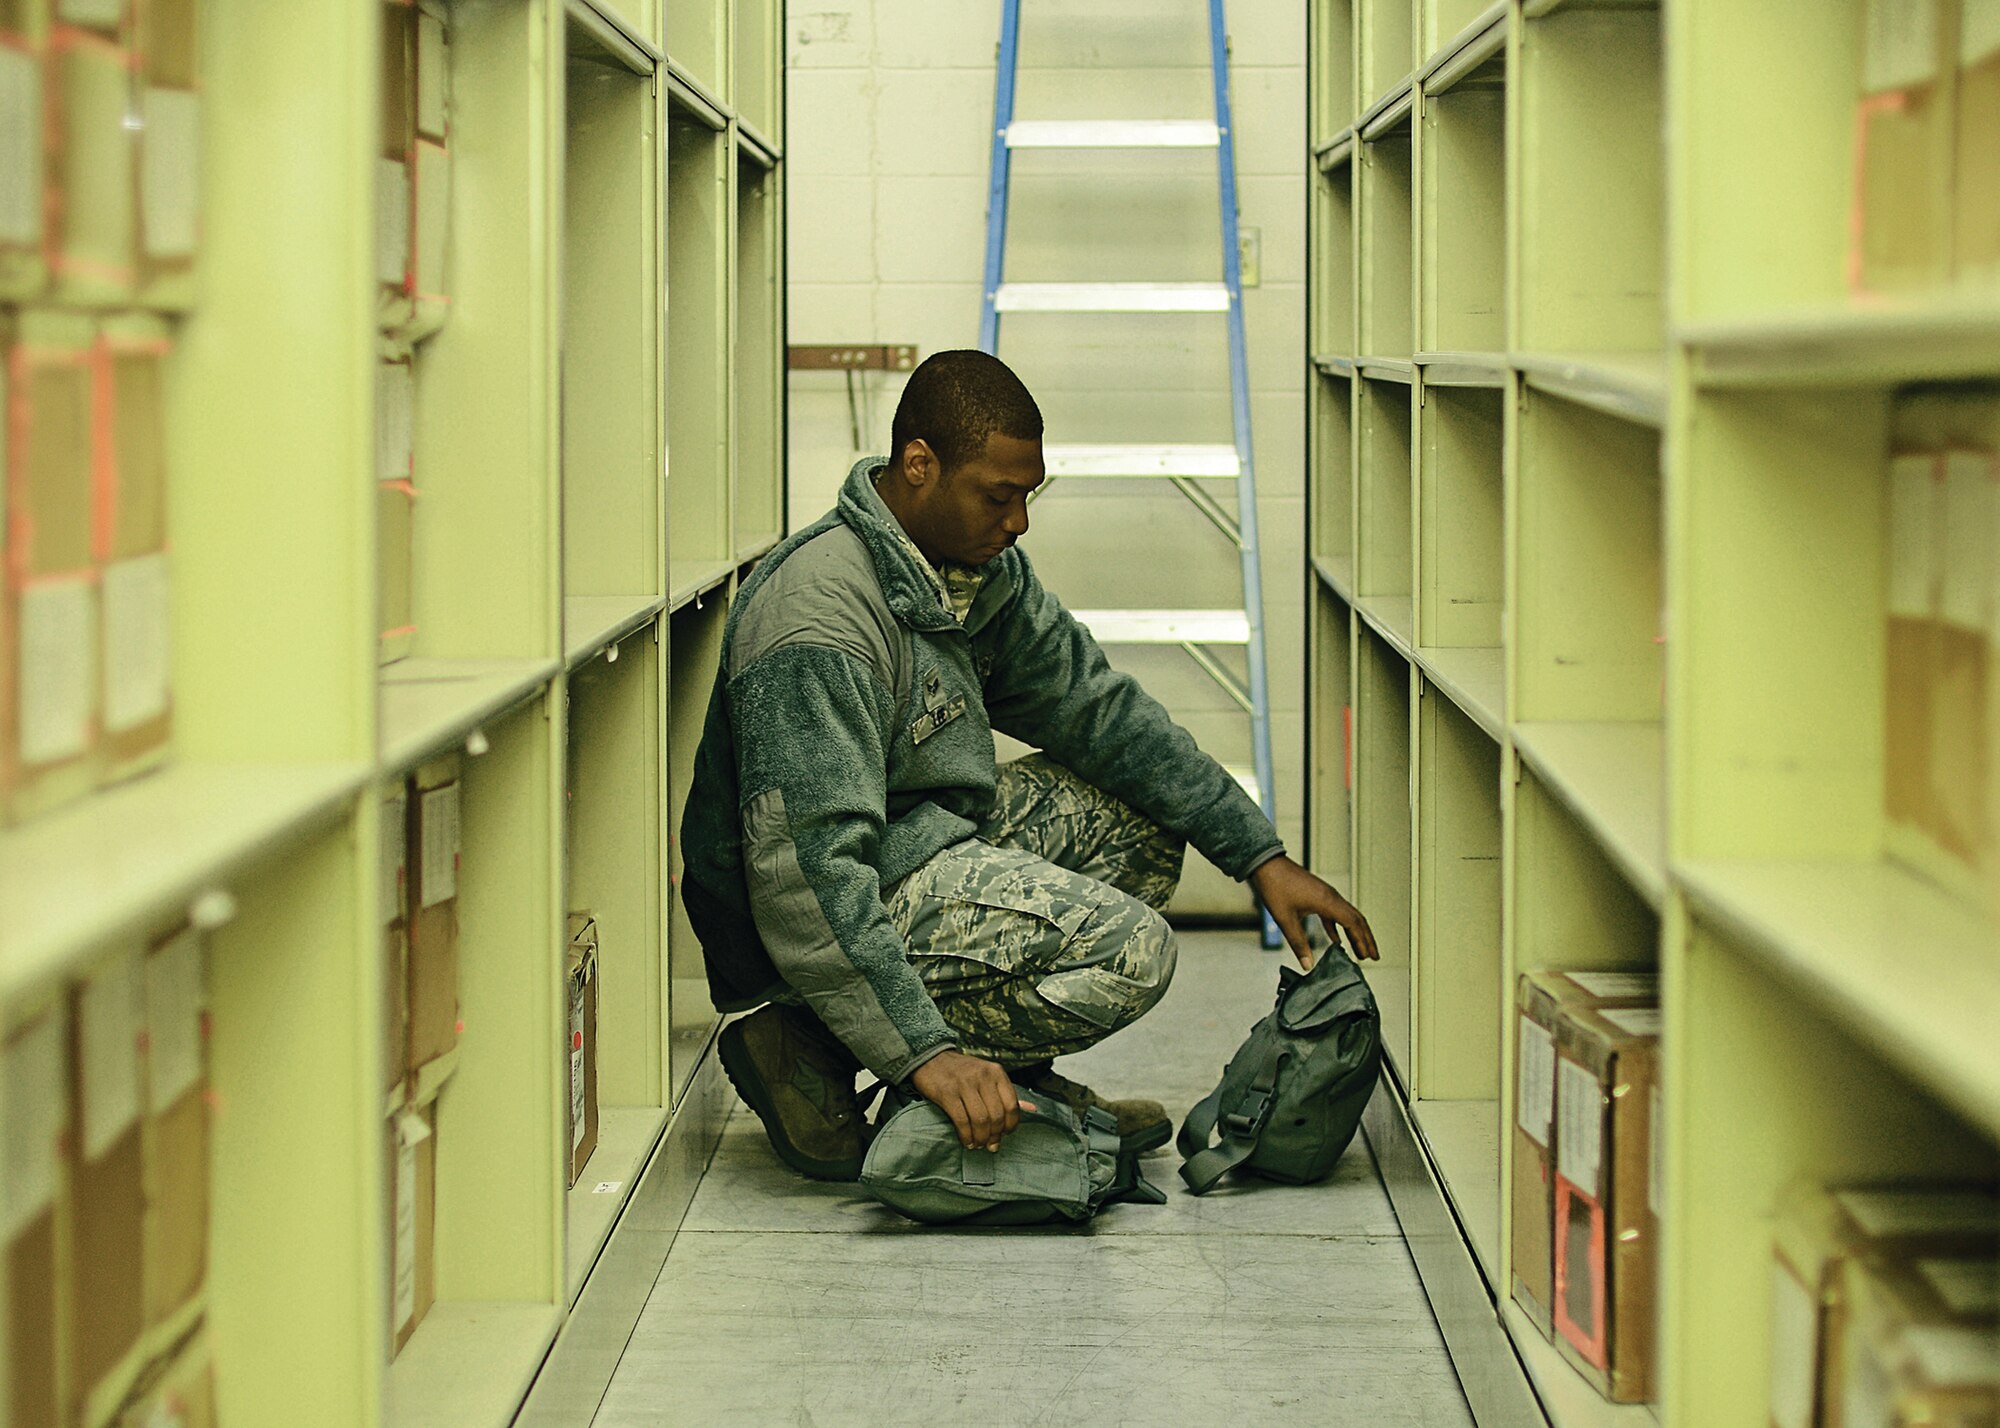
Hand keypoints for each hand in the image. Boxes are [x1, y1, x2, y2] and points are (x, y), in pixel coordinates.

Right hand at [909, 1049, 1023, 1150]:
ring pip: (980, 1120)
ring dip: (981, 1138)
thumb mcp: (987, 1075)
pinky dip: (966, 1136)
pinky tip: (967, 1141)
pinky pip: (961, 1120)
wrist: (931, 1058)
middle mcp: (983, 1076)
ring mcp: (964, 1084)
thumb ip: (1006, 1093)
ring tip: (979, 1145)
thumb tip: (1032, 1109)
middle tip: (990, 1145)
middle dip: (995, 1135)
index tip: (1005, 1134)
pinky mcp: (947, 1093)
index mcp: (996, 1072)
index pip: (1012, 1105)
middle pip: (996, 1115)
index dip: (1011, 1125)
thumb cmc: (962, 1071)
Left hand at [1249, 855, 1378, 967]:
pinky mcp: (1318, 895)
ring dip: (1355, 933)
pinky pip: (1334, 913)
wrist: (1267, 864)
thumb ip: (1298, 943)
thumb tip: (1307, 964)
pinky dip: (1338, 927)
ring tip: (1360, 950)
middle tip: (1373, 956)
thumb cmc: (1276, 886)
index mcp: (1327, 901)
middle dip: (1366, 939)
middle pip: (1356, 919)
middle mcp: (1331, 897)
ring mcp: (1326, 894)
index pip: (1353, 923)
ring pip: (1347, 915)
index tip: (1369, 956)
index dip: (1362, 941)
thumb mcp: (1285, 919)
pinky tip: (1336, 940)